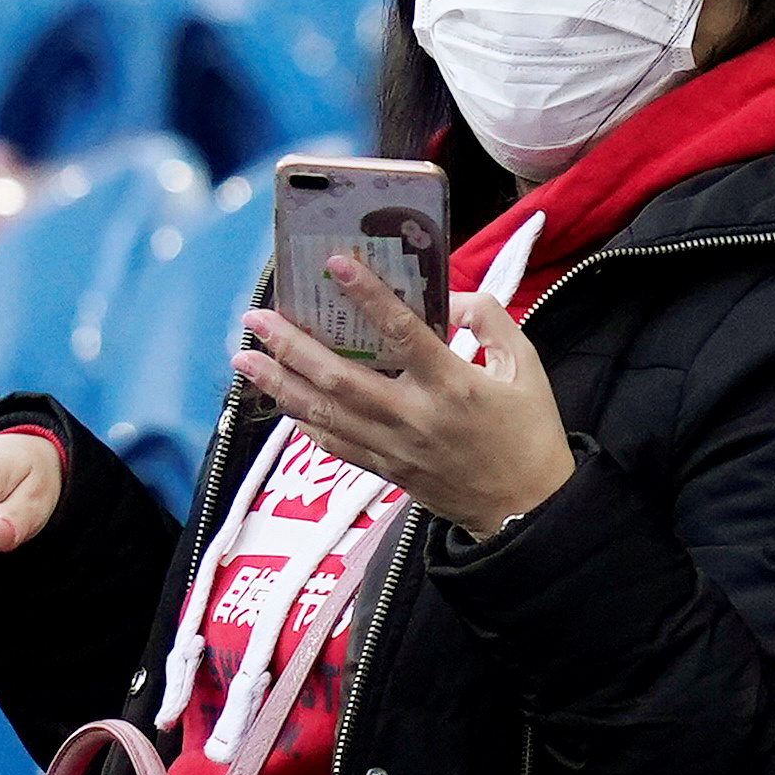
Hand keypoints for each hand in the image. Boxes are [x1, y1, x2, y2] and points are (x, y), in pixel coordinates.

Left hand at [236, 258, 574, 540]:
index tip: (335, 266)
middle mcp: (414, 417)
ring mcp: (394, 447)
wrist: (527, 509)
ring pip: (323, 413)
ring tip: (245, 357)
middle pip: (339, 377)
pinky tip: (281, 399)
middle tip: (257, 318)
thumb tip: (449, 298)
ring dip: (279, 383)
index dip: (367, 296)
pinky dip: (303, 420)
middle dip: (291, 345)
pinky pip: (333, 444)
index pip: (402, 333)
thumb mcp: (526, 366)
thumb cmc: (529, 432)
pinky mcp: (385, 470)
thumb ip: (490, 320)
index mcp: (453, 385)